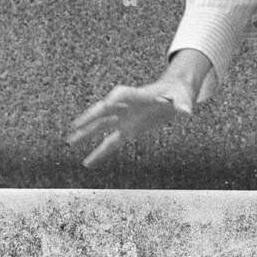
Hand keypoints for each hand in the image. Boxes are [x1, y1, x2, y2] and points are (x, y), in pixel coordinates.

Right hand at [65, 72, 197, 167]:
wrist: (175, 94)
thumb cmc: (178, 93)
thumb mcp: (182, 98)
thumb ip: (182, 105)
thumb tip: (187, 111)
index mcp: (138, 95)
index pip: (122, 94)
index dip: (114, 98)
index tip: (106, 103)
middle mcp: (127, 106)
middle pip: (104, 110)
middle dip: (90, 117)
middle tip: (74, 125)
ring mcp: (125, 119)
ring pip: (101, 126)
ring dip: (86, 133)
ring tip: (69, 141)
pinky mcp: (127, 131)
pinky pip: (110, 143)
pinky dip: (99, 153)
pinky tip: (87, 163)